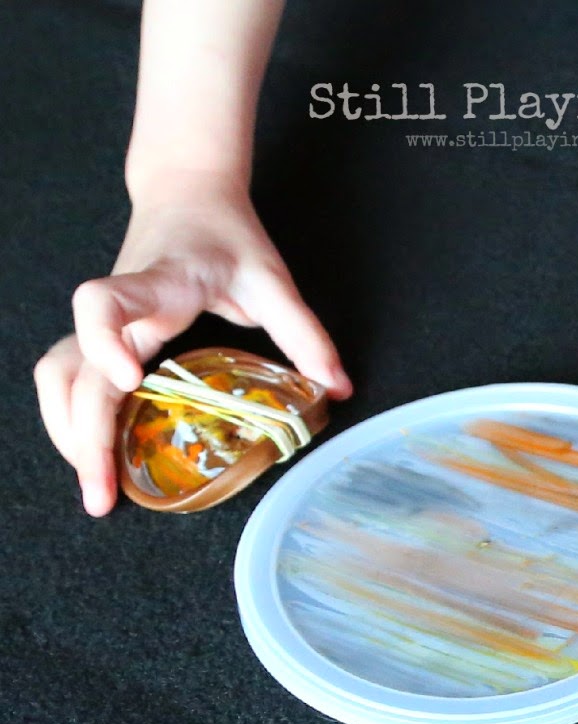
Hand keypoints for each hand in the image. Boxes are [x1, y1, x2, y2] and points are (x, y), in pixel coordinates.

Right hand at [33, 172, 351, 516]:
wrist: (186, 193)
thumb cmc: (226, 236)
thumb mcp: (273, 279)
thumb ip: (304, 333)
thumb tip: (339, 388)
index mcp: (157, 284)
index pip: (104, 302)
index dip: (104, 340)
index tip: (130, 380)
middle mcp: (118, 305)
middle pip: (74, 368)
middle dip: (83, 435)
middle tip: (103, 496)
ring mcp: (101, 321)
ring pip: (58, 376)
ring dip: (67, 432)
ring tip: (95, 486)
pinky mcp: (99, 333)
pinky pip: (67, 378)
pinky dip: (71, 418)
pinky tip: (92, 455)